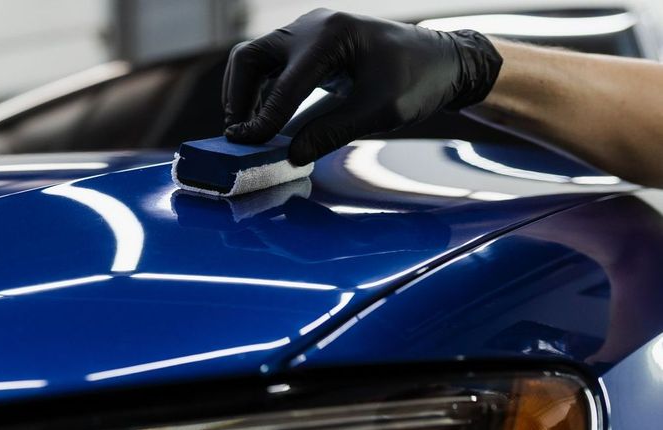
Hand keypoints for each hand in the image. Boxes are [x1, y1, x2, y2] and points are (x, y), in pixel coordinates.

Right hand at [222, 8, 501, 164]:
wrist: (440, 62)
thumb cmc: (416, 83)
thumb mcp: (378, 113)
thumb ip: (331, 133)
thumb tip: (291, 154)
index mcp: (331, 37)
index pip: (284, 85)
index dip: (262, 120)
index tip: (245, 147)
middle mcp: (313, 27)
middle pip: (252, 58)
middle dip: (238, 98)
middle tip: (238, 136)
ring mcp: (309, 34)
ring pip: (257, 60)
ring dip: (245, 95)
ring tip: (247, 131)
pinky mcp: (311, 48)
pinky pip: (274, 67)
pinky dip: (263, 93)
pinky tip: (265, 122)